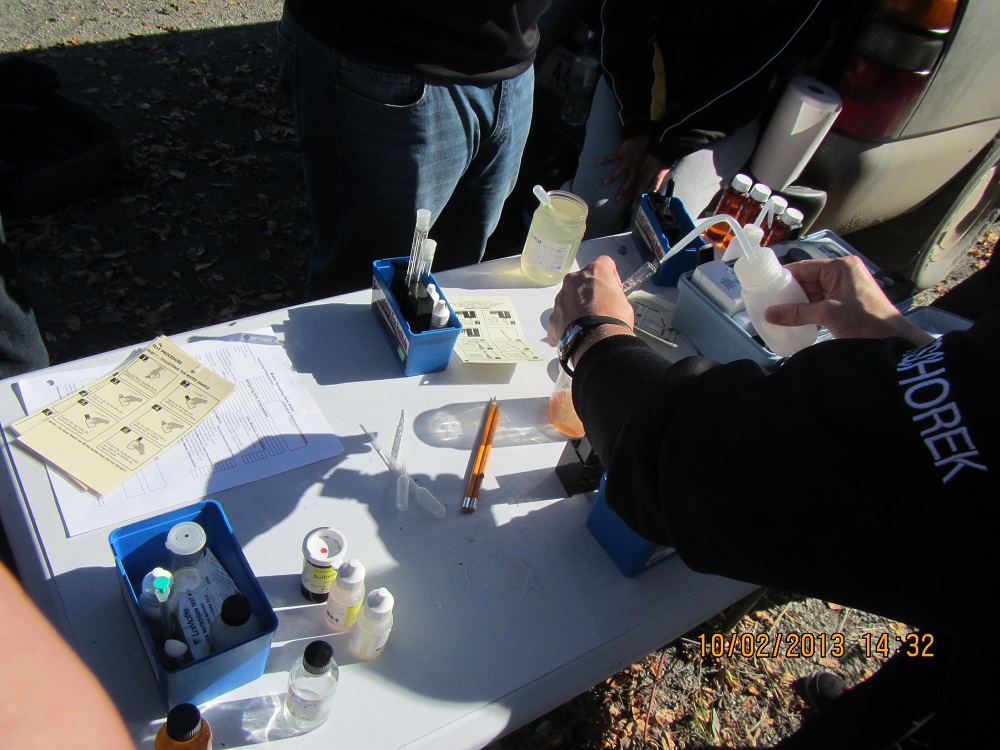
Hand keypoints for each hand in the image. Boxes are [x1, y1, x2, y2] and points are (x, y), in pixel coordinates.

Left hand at [548, 256, 636, 363]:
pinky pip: (560, 318)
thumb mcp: (623, 302)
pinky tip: (575, 335)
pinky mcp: (553, 317)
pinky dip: (566, 325)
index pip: (604, 264)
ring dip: (576, 308)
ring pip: (568, 299)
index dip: (611, 277)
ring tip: (587, 325)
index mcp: (594, 271)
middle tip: (599, 309)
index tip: (614, 291)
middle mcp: (573, 280)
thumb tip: (609, 300)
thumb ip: (613, 294)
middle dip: (589, 292)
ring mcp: (560, 298)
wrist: (596, 342)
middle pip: (582, 281)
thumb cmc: (614, 319)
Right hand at [598, 136, 670, 208]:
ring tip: (604, 183)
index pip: (634, 185)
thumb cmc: (636, 153)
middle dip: (623, 190)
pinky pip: (613, 156)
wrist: (640, 138)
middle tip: (616, 199)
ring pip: (621, 170)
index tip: (627, 204)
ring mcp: (628, 160)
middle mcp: (633, 167)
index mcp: (636, 171)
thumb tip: (624, 185)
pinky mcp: (623, 152)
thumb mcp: (637, 164)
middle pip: (629, 181)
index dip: (631, 195)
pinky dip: (606, 160)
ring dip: (613, 177)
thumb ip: (631, 173)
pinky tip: (598, 163)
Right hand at [764, 256, 933, 345]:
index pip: (805, 267)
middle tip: (768, 302)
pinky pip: (821, 303)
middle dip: (790, 292)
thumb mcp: (827, 314)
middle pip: (808, 280)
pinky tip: (794, 318)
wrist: (892, 339)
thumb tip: (769, 314)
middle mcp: (843, 274)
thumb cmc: (863, 320)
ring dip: (799, 303)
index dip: (784, 276)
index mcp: (840, 267)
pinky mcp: (846, 303)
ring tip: (777, 312)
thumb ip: (797, 312)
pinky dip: (809, 310)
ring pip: (814, 293)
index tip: (765, 286)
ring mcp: (845, 289)